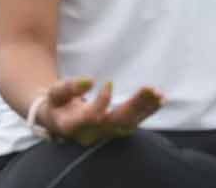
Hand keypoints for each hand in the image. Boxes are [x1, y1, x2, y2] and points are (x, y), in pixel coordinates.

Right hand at [38, 77, 162, 144]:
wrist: (59, 120)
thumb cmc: (56, 104)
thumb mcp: (55, 93)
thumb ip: (69, 87)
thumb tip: (90, 80)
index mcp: (73, 126)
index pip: (93, 117)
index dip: (103, 101)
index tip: (109, 82)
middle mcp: (91, 134)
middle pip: (116, 122)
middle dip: (135, 105)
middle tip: (149, 88)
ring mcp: (105, 134)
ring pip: (128, 124)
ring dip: (145, 108)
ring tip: (158, 93)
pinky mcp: (116, 130)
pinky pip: (134, 123)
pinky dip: (148, 111)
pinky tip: (160, 99)